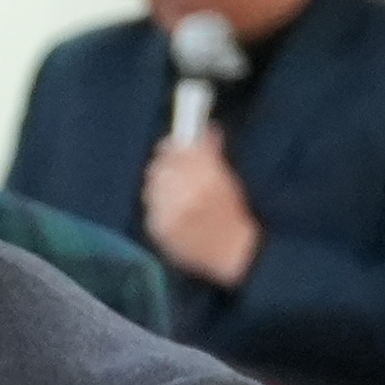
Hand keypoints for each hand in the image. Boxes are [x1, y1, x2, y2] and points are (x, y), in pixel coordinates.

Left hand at [140, 125, 262, 289]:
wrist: (232, 254)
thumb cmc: (235, 215)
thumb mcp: (230, 180)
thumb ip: (211, 154)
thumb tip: (204, 130)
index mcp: (207, 181)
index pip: (179, 151)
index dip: (176, 145)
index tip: (178, 143)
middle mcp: (183, 196)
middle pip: (161, 166)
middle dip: (167, 162)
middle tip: (175, 164)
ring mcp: (167, 214)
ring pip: (152, 184)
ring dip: (161, 181)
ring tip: (174, 187)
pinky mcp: (156, 228)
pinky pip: (149, 205)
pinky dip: (158, 201)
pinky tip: (170, 204)